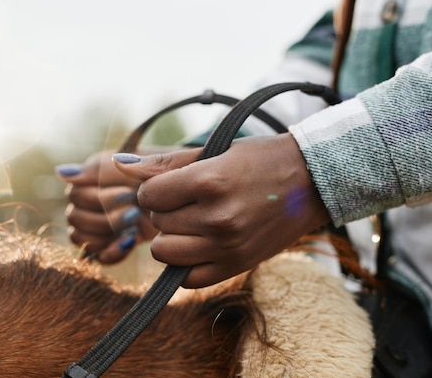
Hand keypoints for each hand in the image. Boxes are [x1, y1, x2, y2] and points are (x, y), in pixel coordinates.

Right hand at [55, 150, 158, 262]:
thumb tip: (62, 172)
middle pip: (74, 216)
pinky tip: (131, 241)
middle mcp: (89, 199)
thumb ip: (102, 167)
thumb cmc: (166, 174)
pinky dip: (112, 252)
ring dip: (106, 233)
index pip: (75, 193)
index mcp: (93, 175)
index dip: (99, 198)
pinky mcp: (112, 243)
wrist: (189, 196)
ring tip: (133, 225)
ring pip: (79, 237)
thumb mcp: (140, 163)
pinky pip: (96, 256)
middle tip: (135, 212)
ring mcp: (98, 223)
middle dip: (105, 217)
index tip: (129, 194)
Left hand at [112, 133, 330, 287]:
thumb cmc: (262, 159)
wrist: (313, 181)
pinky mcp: (238, 266)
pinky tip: (200, 244)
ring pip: (165, 252)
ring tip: (192, 222)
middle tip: (188, 200)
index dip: (154, 189)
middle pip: (157, 222)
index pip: (149, 194)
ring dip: (171, 237)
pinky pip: (188, 279)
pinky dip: (186, 264)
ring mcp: (228, 247)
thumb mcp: (215, 151)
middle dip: (164, 210)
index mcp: (210, 181)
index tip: (171, 185)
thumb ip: (166, 162)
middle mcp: (217, 217)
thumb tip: (118, 166)